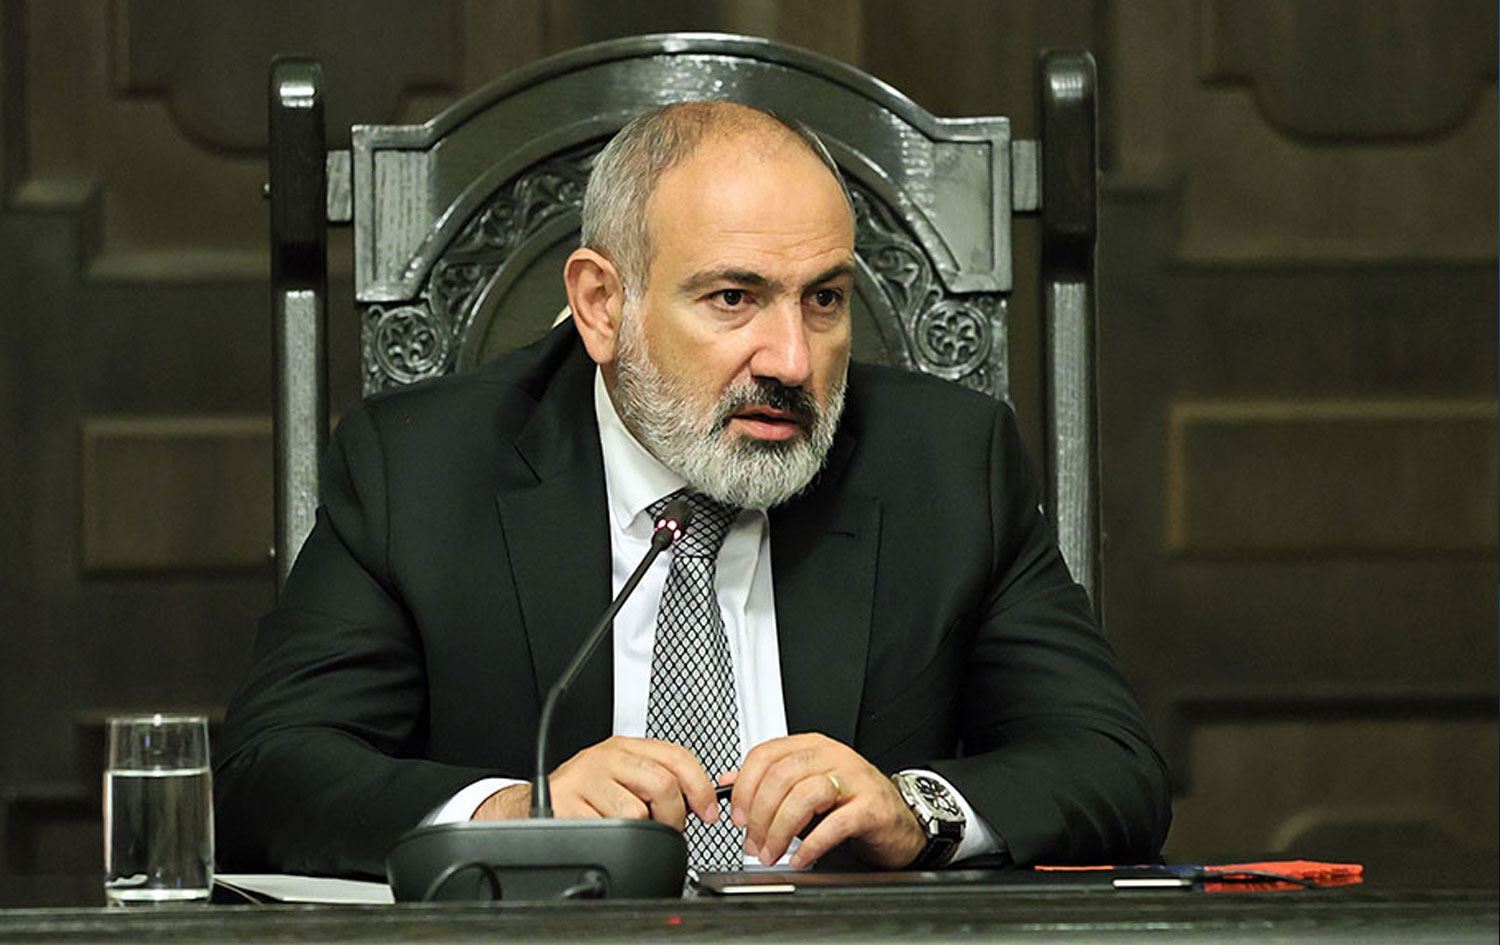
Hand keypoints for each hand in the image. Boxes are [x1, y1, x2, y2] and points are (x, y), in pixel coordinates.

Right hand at [471, 736, 718, 829]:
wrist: (532, 806)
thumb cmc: (585, 797)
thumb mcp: (623, 778)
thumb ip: (659, 780)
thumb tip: (703, 801)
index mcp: (625, 747)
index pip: (676, 756)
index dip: (700, 786)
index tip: (708, 810)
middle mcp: (605, 757)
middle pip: (663, 784)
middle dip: (674, 816)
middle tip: (668, 828)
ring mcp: (585, 778)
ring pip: (637, 812)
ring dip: (642, 831)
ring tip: (629, 829)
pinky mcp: (567, 803)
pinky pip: (610, 829)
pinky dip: (615, 838)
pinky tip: (605, 830)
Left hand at [725, 733, 925, 869]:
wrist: (900, 821)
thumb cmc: (852, 803)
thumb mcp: (808, 785)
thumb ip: (770, 781)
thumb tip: (729, 782)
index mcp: (812, 747)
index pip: (765, 755)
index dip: (745, 787)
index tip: (737, 816)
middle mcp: (833, 756)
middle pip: (781, 776)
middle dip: (759, 816)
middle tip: (753, 843)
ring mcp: (855, 779)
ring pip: (804, 796)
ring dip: (780, 830)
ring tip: (772, 853)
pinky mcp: (872, 807)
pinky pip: (834, 823)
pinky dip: (811, 844)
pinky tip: (800, 857)